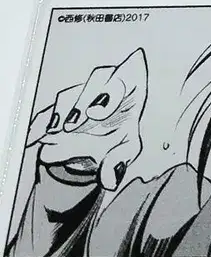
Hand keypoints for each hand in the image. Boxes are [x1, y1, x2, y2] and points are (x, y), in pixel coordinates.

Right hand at [30, 49, 148, 190]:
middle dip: (83, 100)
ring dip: (62, 111)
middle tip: (74, 124)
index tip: (97, 114)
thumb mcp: (128, 146)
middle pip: (97, 79)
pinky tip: (34, 138)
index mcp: (130, 86)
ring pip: (70, 93)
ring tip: (56, 131)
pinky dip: (41, 123)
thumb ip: (121, 159)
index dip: (110, 92)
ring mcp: (81, 92)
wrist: (106, 133)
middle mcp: (106, 83)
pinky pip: (48, 110)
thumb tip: (109, 180)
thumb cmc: (123, 129)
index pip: (126, 76)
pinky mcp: (61, 106)